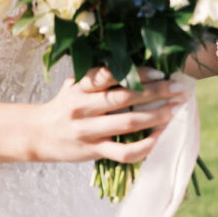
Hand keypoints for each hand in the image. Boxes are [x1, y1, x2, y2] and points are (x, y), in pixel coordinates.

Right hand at [31, 67, 186, 162]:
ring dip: (156, 116)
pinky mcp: (94, 151)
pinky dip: (145, 146)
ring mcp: (88, 130)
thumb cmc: (65, 106)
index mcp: (81, 86)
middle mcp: (83, 106)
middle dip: (156, 92)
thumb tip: (136, 65)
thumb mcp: (75, 85)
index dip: (136, 73)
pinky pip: (124, 152)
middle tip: (180, 89)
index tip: (160, 71)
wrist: (37, 134)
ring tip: (175, 110)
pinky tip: (160, 138)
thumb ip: (99, 77)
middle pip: (124, 97)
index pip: (110, 75)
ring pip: (128, 123)